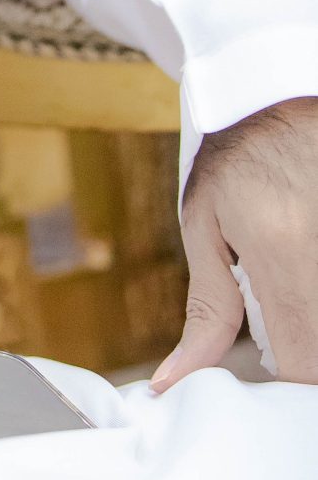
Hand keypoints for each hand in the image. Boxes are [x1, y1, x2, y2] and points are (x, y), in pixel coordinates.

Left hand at [152, 98, 317, 389]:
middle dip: (309, 359)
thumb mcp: (206, 225)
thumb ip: (207, 310)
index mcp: (285, 250)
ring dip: (314, 324)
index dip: (292, 390)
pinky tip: (304, 267)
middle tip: (286, 336)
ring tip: (294, 295)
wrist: (281, 89)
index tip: (274, 381)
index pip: (306, 364)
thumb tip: (175, 382)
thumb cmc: (237, 156)